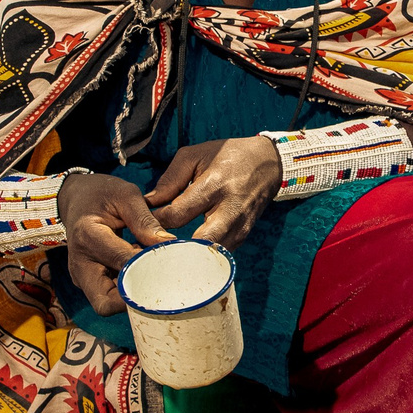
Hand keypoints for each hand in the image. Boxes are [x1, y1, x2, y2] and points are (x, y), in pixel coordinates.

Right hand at [58, 173, 173, 313]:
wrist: (76, 198)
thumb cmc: (101, 193)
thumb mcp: (125, 194)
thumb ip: (145, 220)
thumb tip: (168, 244)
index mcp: (88, 236)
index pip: (123, 263)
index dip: (149, 265)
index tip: (170, 260)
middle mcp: (80, 264)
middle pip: (106, 303)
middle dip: (135, 298)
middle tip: (160, 279)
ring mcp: (81, 277)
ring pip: (108, 304)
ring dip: (133, 294)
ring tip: (152, 270)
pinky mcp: (88, 282)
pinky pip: (109, 296)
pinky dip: (128, 289)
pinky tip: (143, 270)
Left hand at [146, 135, 282, 250]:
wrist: (268, 163)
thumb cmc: (227, 156)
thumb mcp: (195, 155)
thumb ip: (170, 179)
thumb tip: (149, 203)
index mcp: (214, 184)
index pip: (179, 213)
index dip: (157, 222)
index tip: (143, 225)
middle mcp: (229, 208)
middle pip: (200, 241)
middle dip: (176, 248)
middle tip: (156, 250)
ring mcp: (240, 224)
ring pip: (213, 253)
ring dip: (190, 257)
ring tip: (169, 257)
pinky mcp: (244, 235)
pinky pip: (221, 254)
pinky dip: (204, 257)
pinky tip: (189, 256)